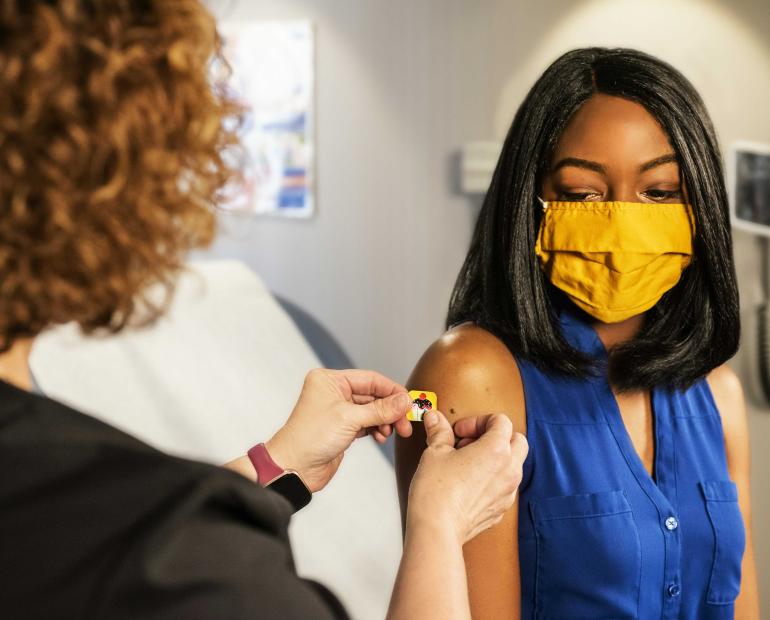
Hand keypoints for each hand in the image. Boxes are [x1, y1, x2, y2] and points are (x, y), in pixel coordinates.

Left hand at [266, 369, 413, 491]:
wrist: (294, 468)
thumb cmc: (310, 438)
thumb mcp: (350, 419)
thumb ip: (381, 409)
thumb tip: (405, 401)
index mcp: (330, 380)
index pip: (370, 379)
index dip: (392, 390)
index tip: (409, 402)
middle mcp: (333, 392)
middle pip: (373, 395)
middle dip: (391, 409)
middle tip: (405, 423)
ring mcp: (338, 411)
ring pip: (372, 410)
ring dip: (385, 421)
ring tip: (393, 432)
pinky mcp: (342, 428)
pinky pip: (367, 423)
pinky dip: (377, 429)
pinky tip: (381, 437)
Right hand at [406, 411, 527, 544]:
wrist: (437, 529)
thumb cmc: (436, 490)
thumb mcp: (435, 452)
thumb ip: (439, 431)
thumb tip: (435, 418)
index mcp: (497, 450)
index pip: (501, 421)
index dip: (478, 421)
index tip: (460, 432)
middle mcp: (509, 470)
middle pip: (518, 440)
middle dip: (496, 437)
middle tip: (470, 443)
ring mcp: (508, 492)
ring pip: (514, 464)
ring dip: (496, 458)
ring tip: (467, 464)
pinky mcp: (501, 509)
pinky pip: (505, 486)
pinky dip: (493, 479)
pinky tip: (468, 484)